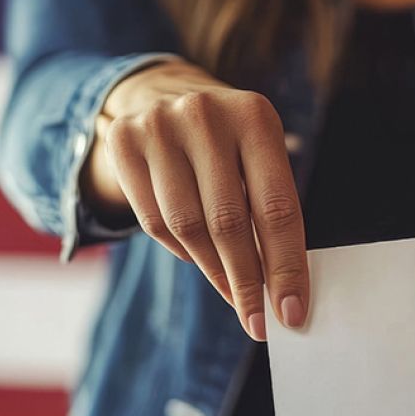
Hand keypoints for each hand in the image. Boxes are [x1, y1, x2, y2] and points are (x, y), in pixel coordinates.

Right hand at [83, 61, 307, 341]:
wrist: (160, 94)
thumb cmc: (227, 143)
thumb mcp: (258, 156)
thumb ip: (270, 210)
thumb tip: (282, 290)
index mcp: (255, 117)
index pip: (276, 207)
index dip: (285, 266)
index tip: (290, 312)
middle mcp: (206, 115)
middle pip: (228, 222)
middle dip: (246, 281)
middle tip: (257, 320)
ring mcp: (159, 126)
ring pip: (187, 226)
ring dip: (213, 271)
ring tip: (233, 294)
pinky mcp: (124, 143)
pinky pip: (153, 221)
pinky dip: (180, 250)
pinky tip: (198, 256)